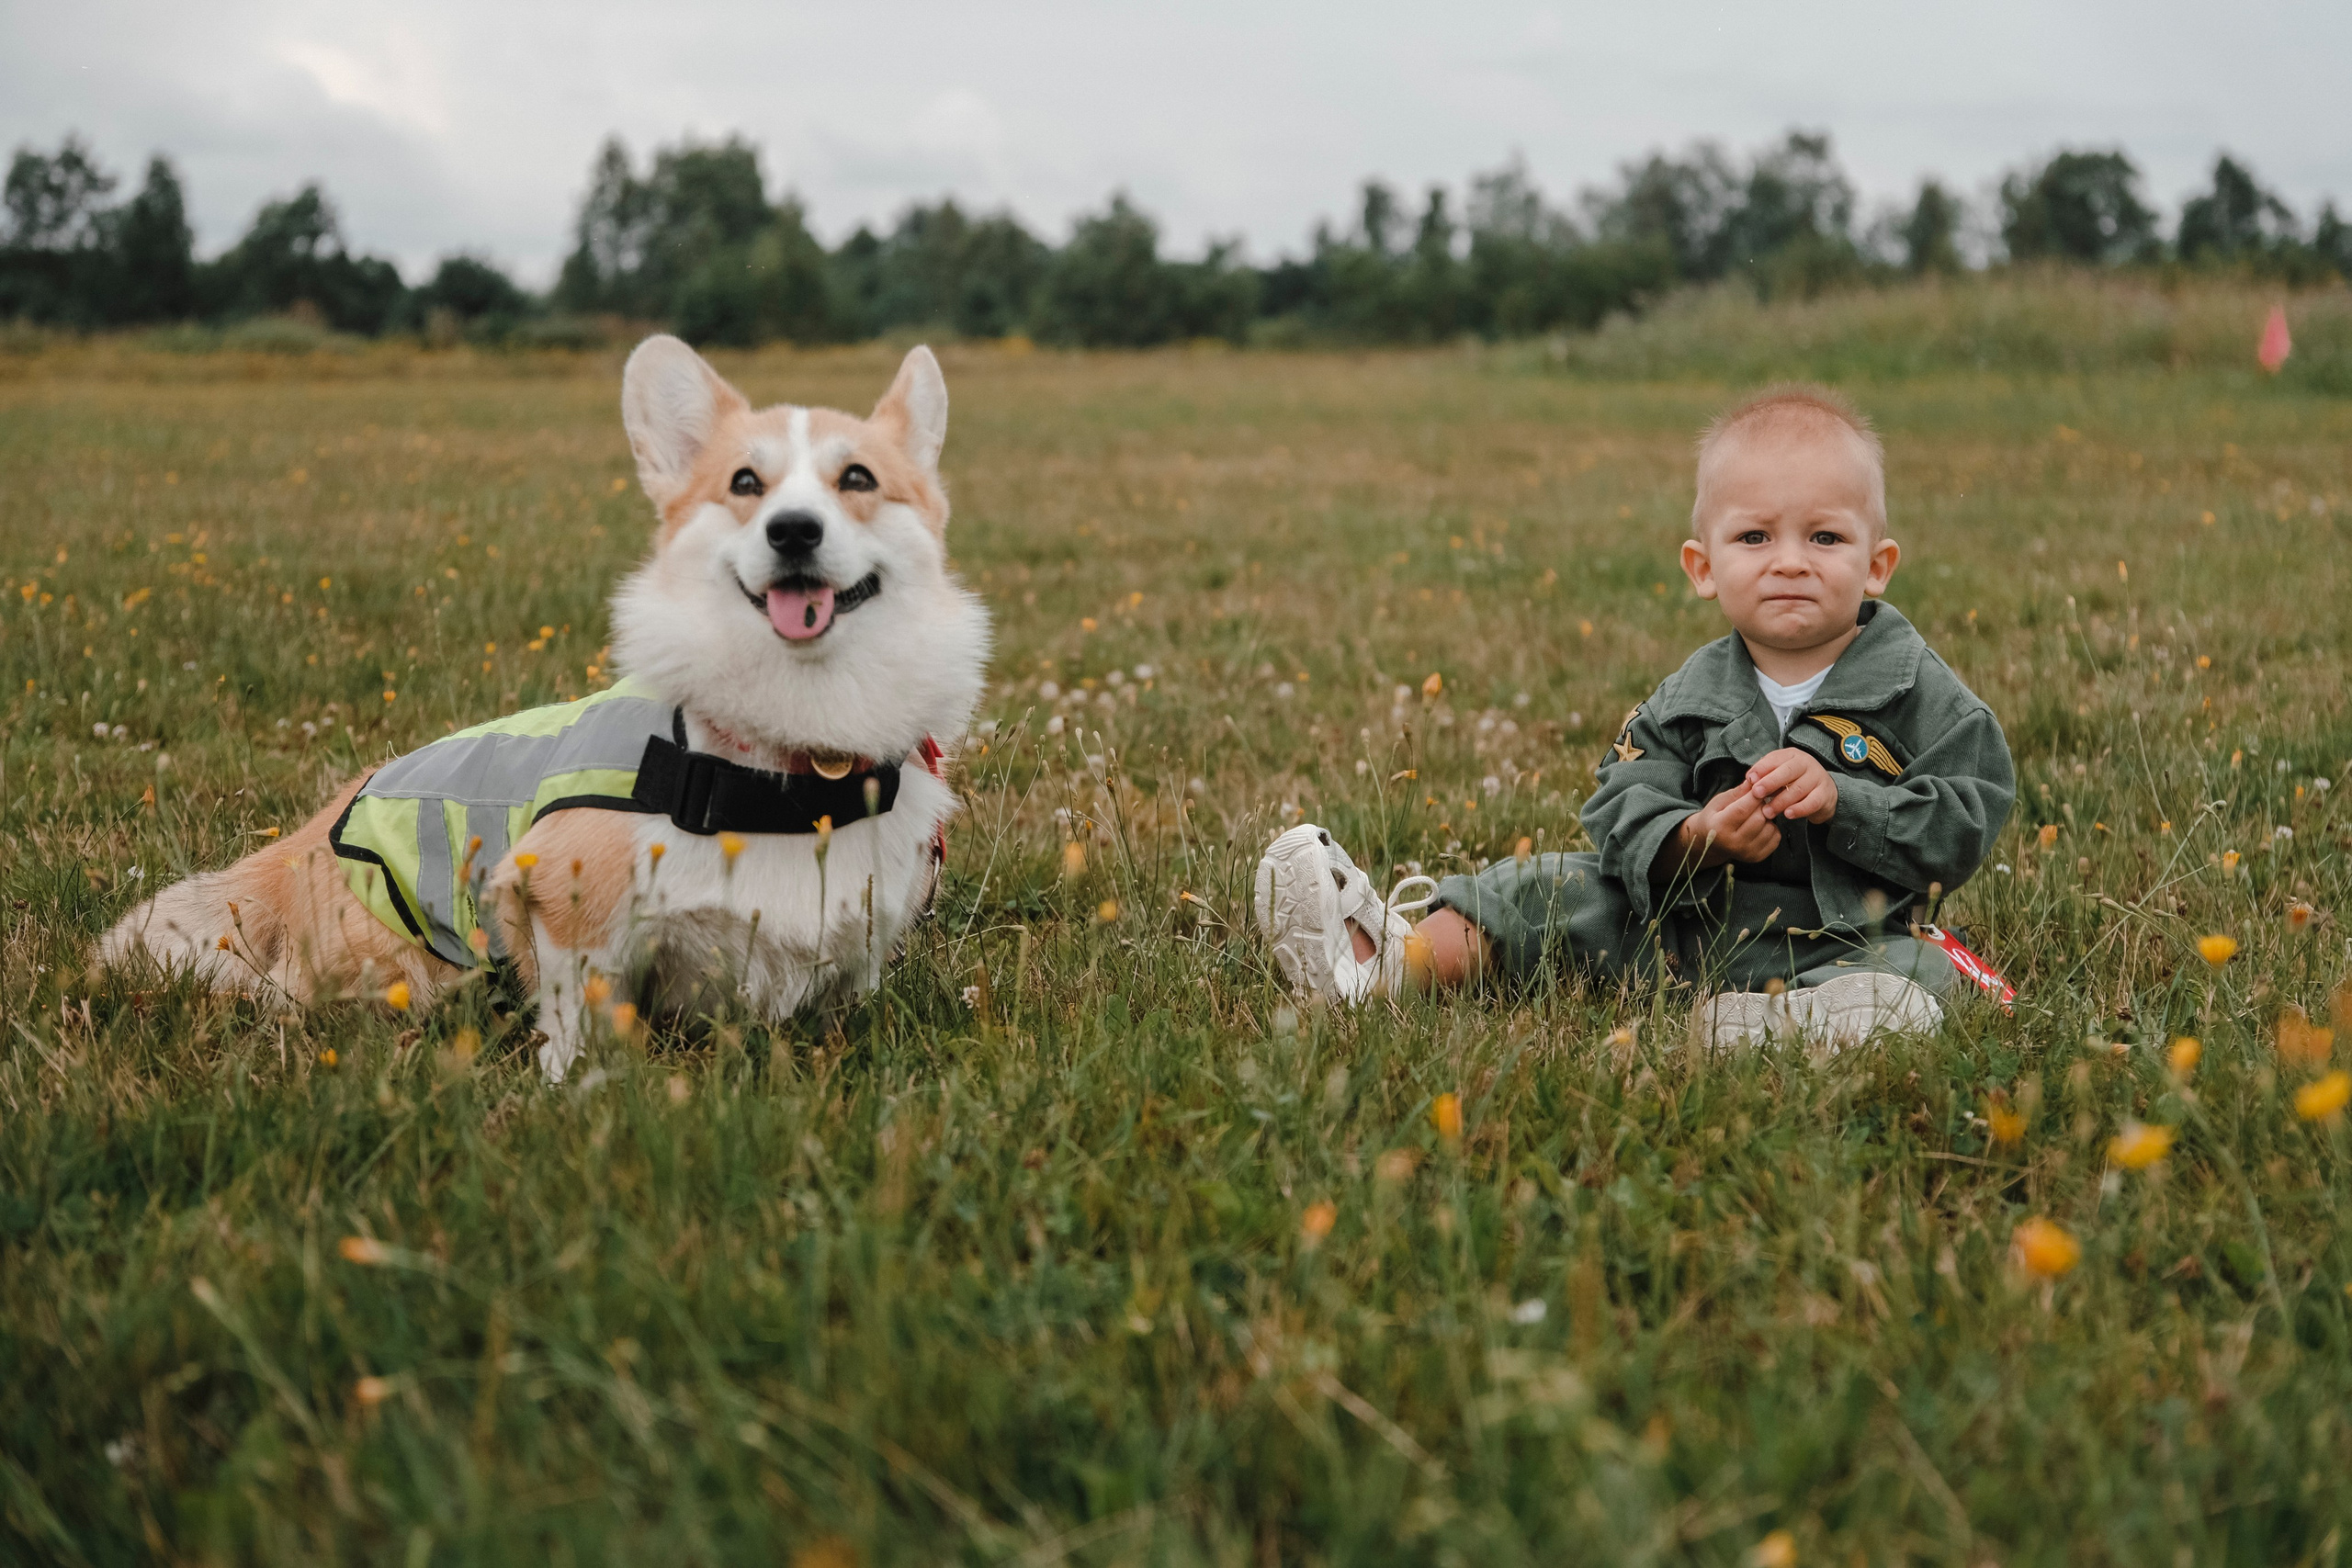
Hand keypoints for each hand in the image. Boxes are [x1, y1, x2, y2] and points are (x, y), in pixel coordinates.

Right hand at [1666, 784, 1781, 875]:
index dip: (1755, 795)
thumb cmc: (1714, 818)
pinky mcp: (1757, 857)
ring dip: (1767, 817)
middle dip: (1762, 805)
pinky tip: (1761, 825)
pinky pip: (1775, 837)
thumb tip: (1756, 779)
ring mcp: (1746, 853)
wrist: (1709, 844)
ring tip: (1757, 814)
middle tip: (1758, 801)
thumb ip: (1738, 792)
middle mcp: (1733, 844)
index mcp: (1719, 827)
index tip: (1760, 786)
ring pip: (1770, 827)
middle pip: (1759, 818)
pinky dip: (1771, 828)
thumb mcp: (1719, 801)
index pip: (1743, 808)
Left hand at [1746, 747, 1838, 823]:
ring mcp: (1817, 778)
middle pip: (1787, 771)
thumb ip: (1764, 776)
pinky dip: (1799, 809)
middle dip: (1770, 782)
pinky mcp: (1825, 794)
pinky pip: (1812, 802)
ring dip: (1780, 801)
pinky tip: (1788, 814)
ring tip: (1768, 812)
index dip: (1761, 769)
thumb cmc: (1794, 783)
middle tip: (1756, 794)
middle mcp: (1806, 763)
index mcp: (1791, 755)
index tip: (1749, 780)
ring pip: (1798, 789)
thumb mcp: (1779, 775)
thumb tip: (1749, 781)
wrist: (1824, 793)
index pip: (1775, 758)